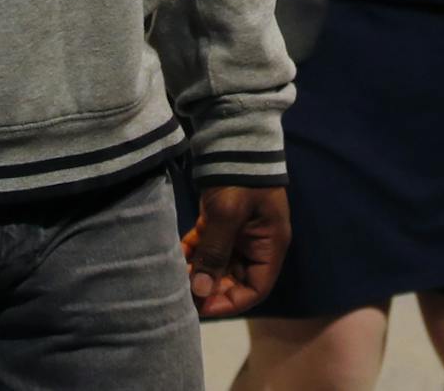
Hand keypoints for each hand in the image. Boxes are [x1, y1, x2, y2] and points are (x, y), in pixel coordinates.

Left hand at [184, 185, 289, 318]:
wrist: (232, 136)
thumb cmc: (238, 178)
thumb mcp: (227, 215)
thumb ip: (215, 253)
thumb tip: (199, 291)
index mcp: (269, 246)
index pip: (255, 289)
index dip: (230, 302)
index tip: (203, 307)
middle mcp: (256, 243)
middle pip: (235, 278)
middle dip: (210, 287)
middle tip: (183, 294)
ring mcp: (238, 231)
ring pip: (218, 262)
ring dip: (199, 270)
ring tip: (174, 278)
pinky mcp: (221, 218)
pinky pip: (208, 244)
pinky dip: (193, 252)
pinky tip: (174, 256)